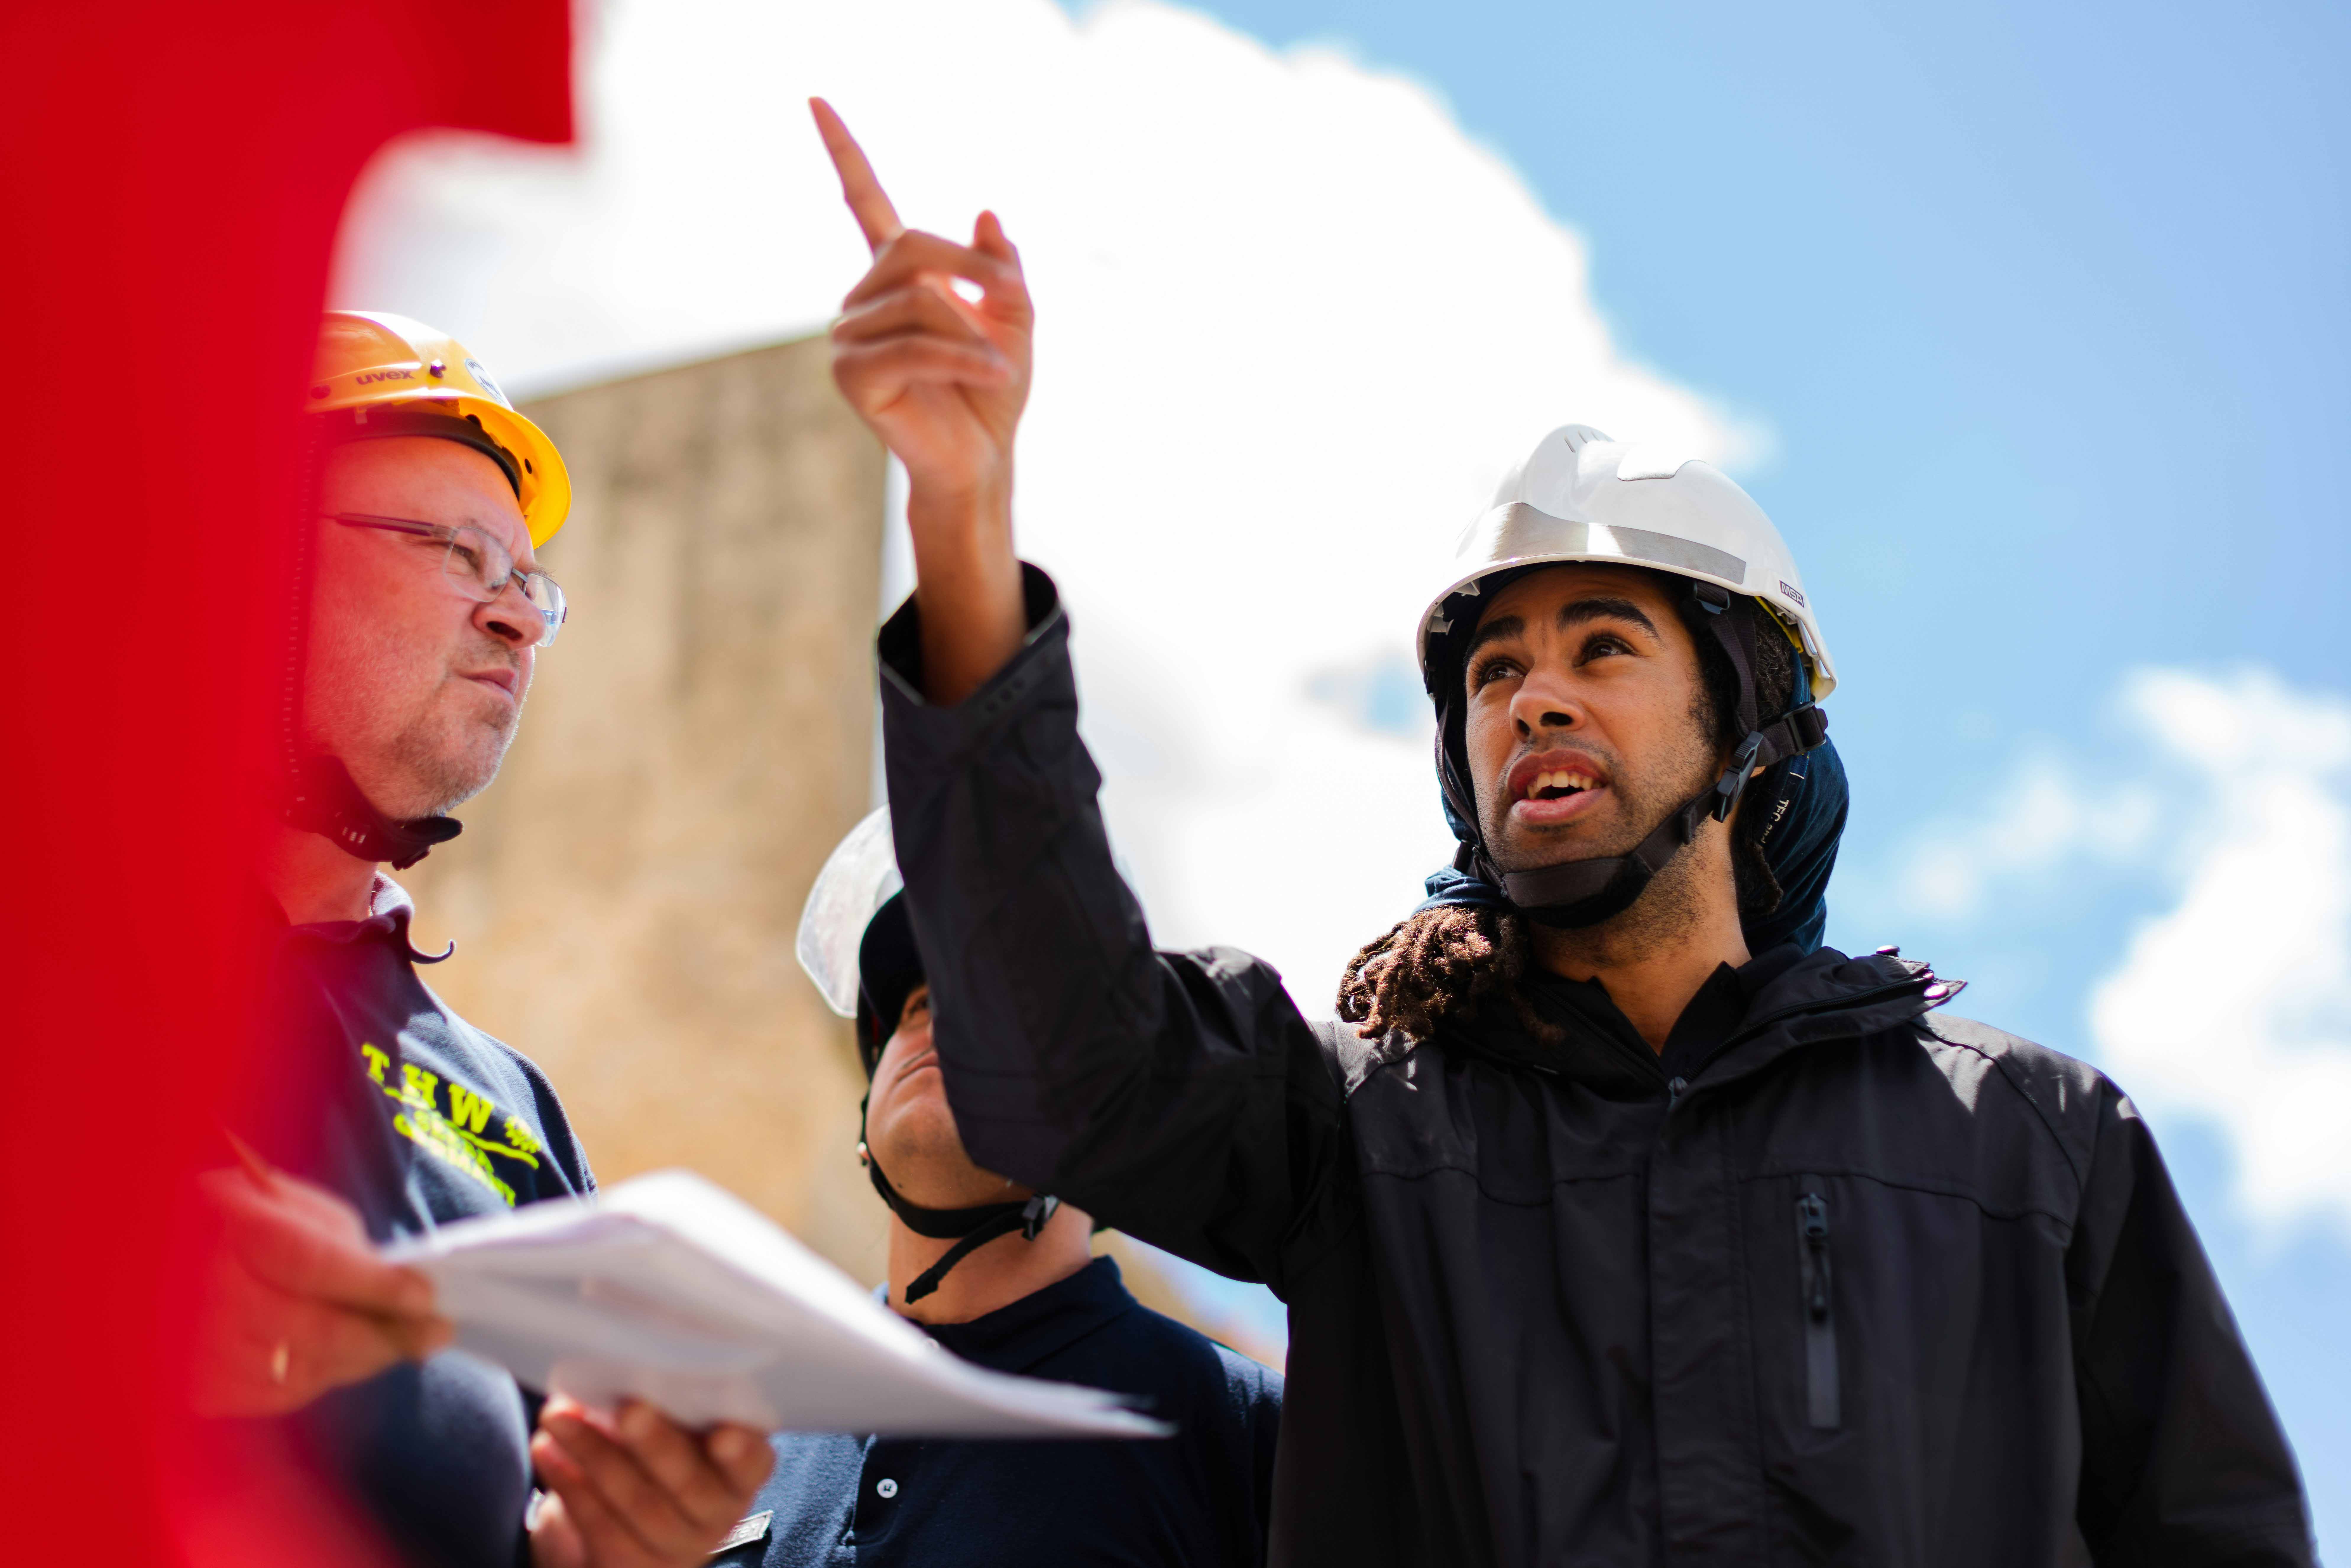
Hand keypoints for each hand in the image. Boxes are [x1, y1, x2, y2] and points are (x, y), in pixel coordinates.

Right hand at [190, 1150, 451, 1416]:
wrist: (199, 1263)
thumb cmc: (270, 1233)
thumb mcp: (314, 1220)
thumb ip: (355, 1255)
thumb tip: (411, 1299)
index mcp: (238, 1225)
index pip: (311, 1265)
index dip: (374, 1285)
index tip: (425, 1299)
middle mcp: (208, 1289)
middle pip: (313, 1330)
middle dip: (385, 1335)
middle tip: (434, 1333)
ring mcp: (201, 1344)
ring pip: (303, 1371)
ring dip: (360, 1358)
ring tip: (393, 1341)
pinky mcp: (202, 1387)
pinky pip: (279, 1397)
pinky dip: (320, 1378)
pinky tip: (336, 1357)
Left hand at [528, 1397, 773, 1567]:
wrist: (632, 1521)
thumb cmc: (661, 1447)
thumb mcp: (675, 1422)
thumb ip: (666, 1395)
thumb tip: (628, 1351)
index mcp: (740, 1471)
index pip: (752, 1462)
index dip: (741, 1451)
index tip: (723, 1432)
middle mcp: (717, 1512)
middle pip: (689, 1483)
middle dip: (656, 1444)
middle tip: (628, 1407)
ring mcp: (676, 1545)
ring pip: (638, 1504)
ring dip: (594, 1454)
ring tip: (557, 1417)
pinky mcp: (631, 1565)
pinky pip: (599, 1527)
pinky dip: (569, 1485)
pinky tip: (547, 1450)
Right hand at [813, 96, 1031, 507]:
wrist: (983, 460)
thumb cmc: (992, 396)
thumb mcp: (1014, 321)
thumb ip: (1002, 269)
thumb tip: (985, 213)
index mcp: (897, 280)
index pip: (862, 202)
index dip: (843, 152)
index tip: (816, 99)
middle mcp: (862, 301)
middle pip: (911, 250)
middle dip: (969, 270)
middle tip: (1008, 295)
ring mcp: (849, 339)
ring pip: (919, 304)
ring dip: (972, 334)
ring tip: (997, 365)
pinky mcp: (852, 377)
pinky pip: (913, 348)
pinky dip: (962, 360)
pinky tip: (989, 375)